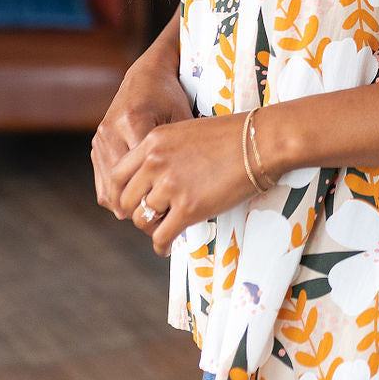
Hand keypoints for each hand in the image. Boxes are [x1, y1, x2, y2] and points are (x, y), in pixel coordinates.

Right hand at [92, 58, 193, 218]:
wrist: (145, 77)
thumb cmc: (171, 97)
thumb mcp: (183, 118)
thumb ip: (185, 149)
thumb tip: (201, 183)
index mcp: (135, 121)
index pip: (142, 173)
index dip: (157, 197)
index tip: (172, 214)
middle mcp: (112, 130)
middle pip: (122, 186)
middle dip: (139, 208)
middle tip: (159, 224)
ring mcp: (100, 138)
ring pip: (108, 188)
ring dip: (126, 206)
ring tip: (148, 218)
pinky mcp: (96, 145)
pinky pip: (102, 182)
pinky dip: (117, 197)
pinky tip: (136, 204)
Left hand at [107, 109, 262, 257]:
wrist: (260, 141)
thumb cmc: (232, 135)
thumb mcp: (186, 132)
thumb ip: (165, 152)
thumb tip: (156, 176)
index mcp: (153, 141)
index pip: (118, 174)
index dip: (124, 193)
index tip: (135, 201)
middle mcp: (155, 162)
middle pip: (127, 199)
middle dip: (137, 212)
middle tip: (151, 218)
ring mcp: (171, 186)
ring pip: (143, 220)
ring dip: (152, 228)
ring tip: (163, 230)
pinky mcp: (189, 208)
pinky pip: (162, 236)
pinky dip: (162, 245)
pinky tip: (168, 246)